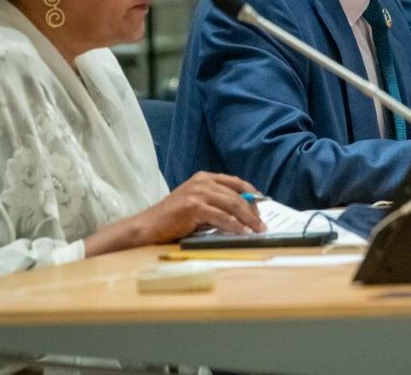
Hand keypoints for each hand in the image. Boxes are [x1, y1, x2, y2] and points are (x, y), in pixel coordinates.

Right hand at [85, 172, 265, 255]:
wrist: (148, 226)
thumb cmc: (172, 219)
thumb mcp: (198, 206)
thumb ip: (217, 204)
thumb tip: (243, 214)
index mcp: (204, 177)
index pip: (236, 182)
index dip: (252, 195)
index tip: (263, 207)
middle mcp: (202, 181)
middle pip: (237, 194)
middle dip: (253, 210)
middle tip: (262, 224)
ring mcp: (198, 192)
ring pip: (232, 204)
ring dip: (248, 219)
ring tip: (257, 230)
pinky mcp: (194, 207)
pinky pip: (221, 217)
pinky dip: (234, 226)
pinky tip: (242, 233)